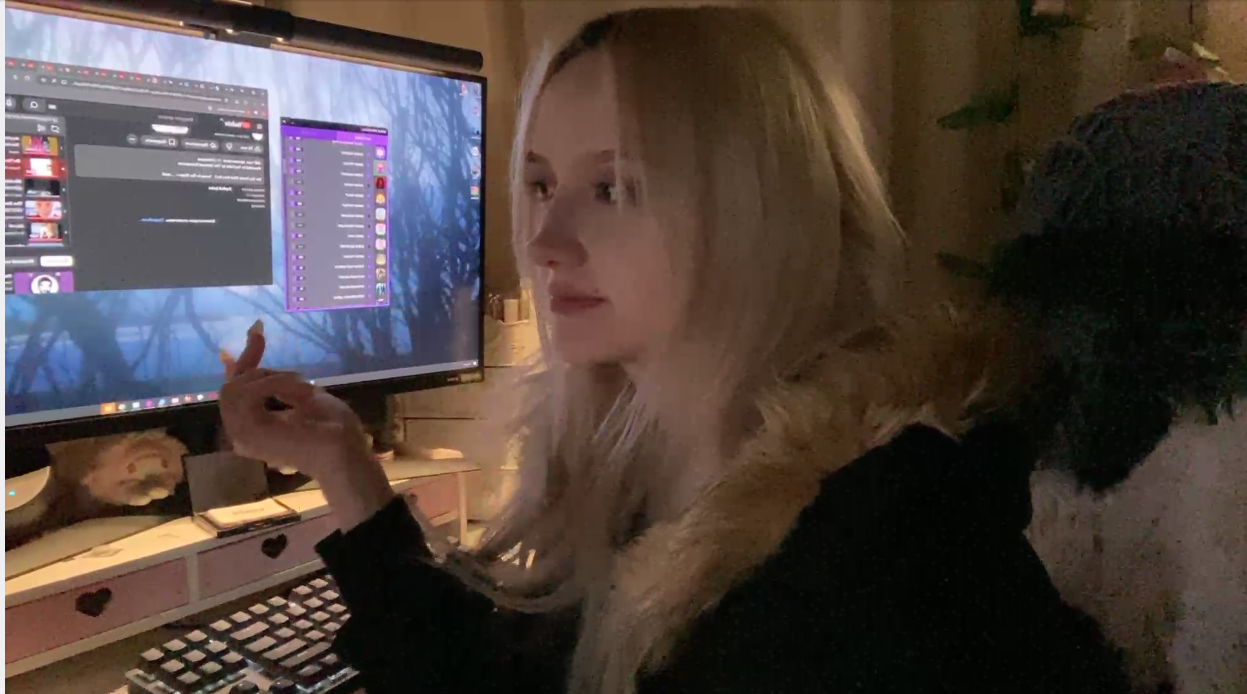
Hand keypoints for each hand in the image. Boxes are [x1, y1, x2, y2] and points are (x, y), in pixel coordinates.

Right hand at [220, 320, 393, 527]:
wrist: (345, 450)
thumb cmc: (330, 427)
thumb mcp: (300, 393)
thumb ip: (274, 380)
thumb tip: (249, 357)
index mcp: (253, 426)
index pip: (234, 391)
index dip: (245, 359)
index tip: (256, 329)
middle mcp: (240, 433)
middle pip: (229, 387)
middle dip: (252, 362)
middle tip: (286, 362)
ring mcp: (241, 435)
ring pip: (233, 389)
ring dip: (272, 378)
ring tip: (303, 387)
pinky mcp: (246, 431)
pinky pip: (245, 394)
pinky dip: (274, 384)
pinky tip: (298, 390)